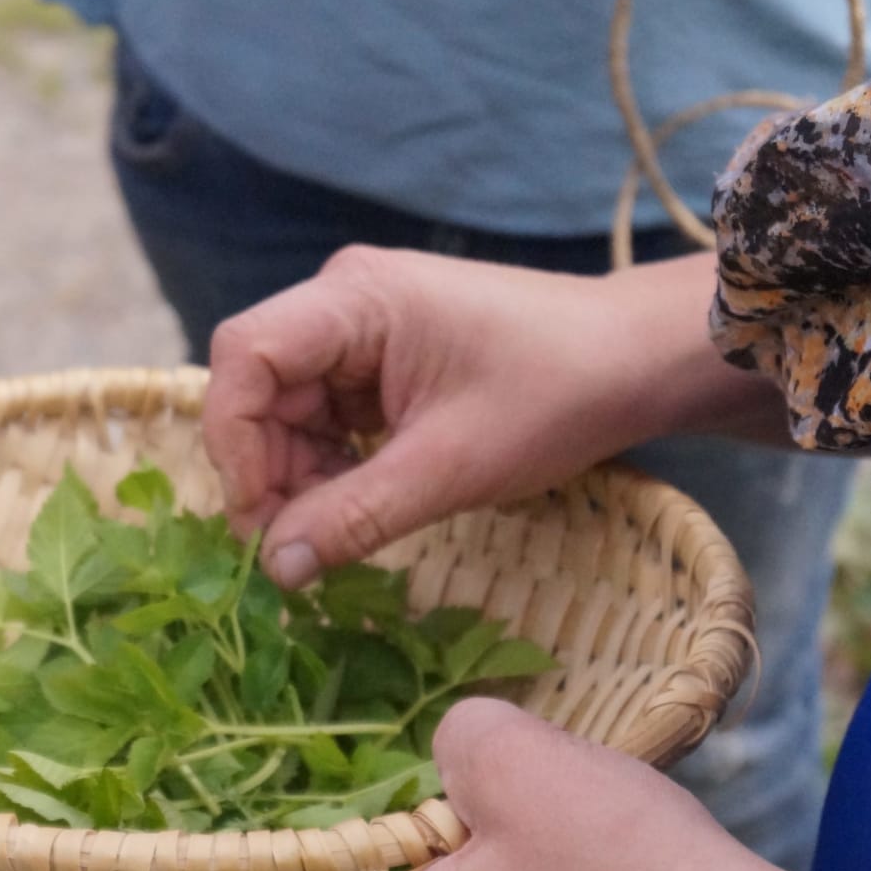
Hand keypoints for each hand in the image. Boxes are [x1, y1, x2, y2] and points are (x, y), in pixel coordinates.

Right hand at [201, 248, 764, 588]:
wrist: (638, 362)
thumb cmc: (557, 395)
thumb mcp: (450, 467)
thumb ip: (353, 517)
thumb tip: (273, 571)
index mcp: (354, 299)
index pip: (243, 356)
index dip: (233, 440)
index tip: (259, 516)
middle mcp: (343, 302)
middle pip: (257, 387)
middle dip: (265, 469)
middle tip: (290, 547)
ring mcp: (359, 332)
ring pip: (283, 411)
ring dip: (295, 477)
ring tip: (330, 533)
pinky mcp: (378, 364)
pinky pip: (321, 419)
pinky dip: (326, 469)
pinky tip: (354, 506)